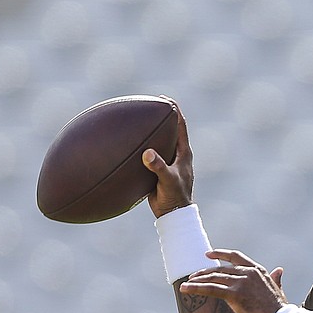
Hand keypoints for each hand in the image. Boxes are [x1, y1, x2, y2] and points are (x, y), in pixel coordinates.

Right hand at [142, 96, 194, 217]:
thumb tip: (147, 153)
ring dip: (151, 131)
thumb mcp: (167, 180)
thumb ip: (158, 166)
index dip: (174, 111)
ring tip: (138, 120)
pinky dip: (142, 146)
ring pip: (160, 141)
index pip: (181, 126)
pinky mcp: (159, 170)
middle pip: (171, 129)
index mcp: (184, 153)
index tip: (165, 99)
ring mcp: (168, 162)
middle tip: (149, 103)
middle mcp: (177, 154)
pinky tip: (129, 144)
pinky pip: (151, 154)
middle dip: (161, 116)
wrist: (173, 213)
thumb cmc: (174, 196)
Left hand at [179, 249, 286, 312]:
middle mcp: (248, 273)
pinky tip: (186, 289)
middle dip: (204, 272)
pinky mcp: (235, 294)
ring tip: (186, 284)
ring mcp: (241, 282)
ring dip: (197, 281)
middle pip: (220, 269)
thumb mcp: (278, 289)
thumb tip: (279, 270)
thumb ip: (275, 279)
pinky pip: (211, 289)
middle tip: (192, 276)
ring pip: (214, 278)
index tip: (208, 254)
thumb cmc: (279, 310)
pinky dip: (196, 288)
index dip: (221, 254)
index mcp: (258, 270)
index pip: (236, 257)